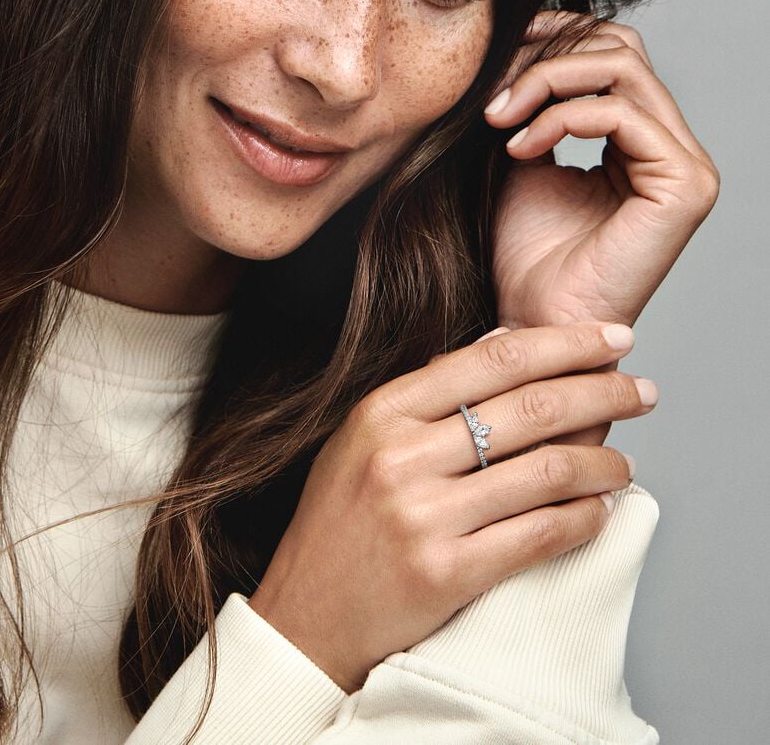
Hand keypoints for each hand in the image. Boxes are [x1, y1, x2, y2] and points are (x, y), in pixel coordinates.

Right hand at [247, 323, 649, 692]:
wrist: (307, 611)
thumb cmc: (340, 520)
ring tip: (624, 462)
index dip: (565, 343)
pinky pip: (541, 533)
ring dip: (604, 462)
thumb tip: (505, 344)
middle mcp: (401, 457)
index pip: (493, 360)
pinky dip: (585, 517)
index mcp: (382, 413)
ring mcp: (423, 517)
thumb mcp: (361, 438)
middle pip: (531, 408)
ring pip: (547, 470)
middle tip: (642, 392)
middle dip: (603, 392)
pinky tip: (599, 509)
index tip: (611, 339)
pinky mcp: (445, 573)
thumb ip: (426, 391)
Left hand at [485, 11, 719, 330]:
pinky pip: (620, 114)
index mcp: (637, 141)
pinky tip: (518, 147)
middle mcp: (669, 146)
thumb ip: (533, 111)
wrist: (534, 320)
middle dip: (547, 54)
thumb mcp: (522, 165)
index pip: (612, 54)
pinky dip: (559, 119)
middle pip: (621, 49)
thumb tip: (516, 53)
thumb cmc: (526, 258)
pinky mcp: (684, 184)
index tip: (499, 46)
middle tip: (493, 87)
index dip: (557, 35)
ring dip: (545, 82)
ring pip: (621, 70)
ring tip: (496, 117)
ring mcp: (684, 164)